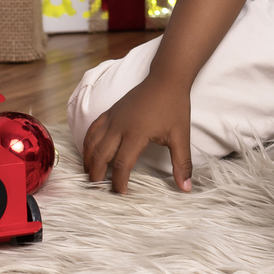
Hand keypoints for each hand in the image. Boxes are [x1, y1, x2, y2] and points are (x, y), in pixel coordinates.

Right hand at [82, 73, 191, 194]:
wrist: (166, 78)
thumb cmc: (174, 106)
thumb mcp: (181, 136)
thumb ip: (182, 163)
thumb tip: (186, 188)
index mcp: (136, 134)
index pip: (122, 165)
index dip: (119, 183)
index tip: (121, 194)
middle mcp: (119, 126)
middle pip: (100, 156)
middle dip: (97, 176)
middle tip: (99, 190)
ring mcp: (112, 117)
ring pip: (92, 143)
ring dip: (88, 161)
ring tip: (90, 175)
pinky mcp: (110, 111)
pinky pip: (92, 129)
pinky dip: (87, 143)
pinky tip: (88, 153)